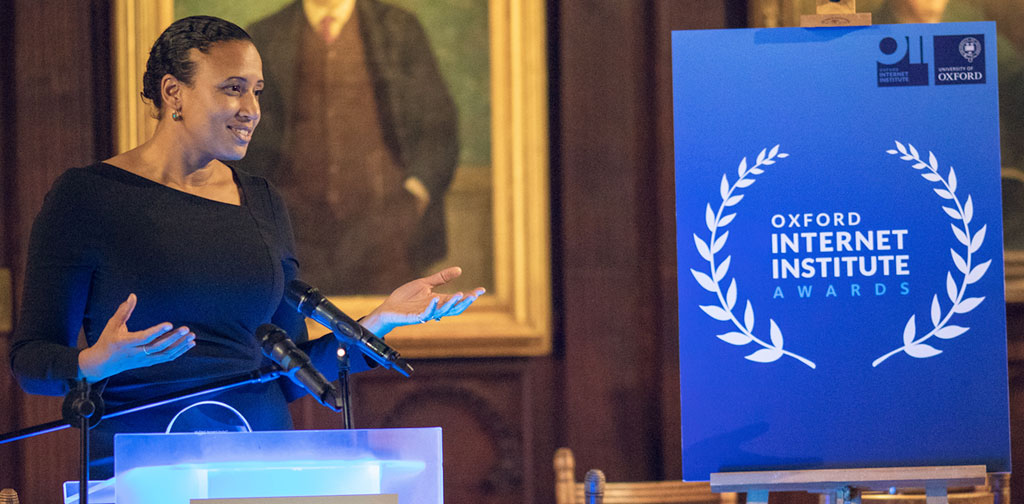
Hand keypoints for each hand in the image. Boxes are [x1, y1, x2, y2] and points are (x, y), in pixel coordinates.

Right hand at [77, 294, 195, 381]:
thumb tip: (132, 296)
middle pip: (158, 347)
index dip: (157, 332)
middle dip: (173, 338)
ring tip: (192, 337)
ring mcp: (143, 360)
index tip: (170, 324)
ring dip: (179, 346)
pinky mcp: (148, 363)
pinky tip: (189, 345)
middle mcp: (136, 353)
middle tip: (187, 330)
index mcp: (126, 343)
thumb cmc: (107, 341)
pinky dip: (178, 352)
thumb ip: (123, 311)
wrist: (102, 364)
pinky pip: (166, 358)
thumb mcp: (112, 325)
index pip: (144, 338)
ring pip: (164, 354)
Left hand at [361, 266, 484, 335]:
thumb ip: (441, 278)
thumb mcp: (425, 284)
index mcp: (438, 300)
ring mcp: (425, 313)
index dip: (469, 295)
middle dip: (465, 302)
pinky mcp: (414, 317)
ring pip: (442, 311)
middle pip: (454, 307)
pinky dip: (431, 307)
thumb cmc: (406, 298)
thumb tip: (459, 270)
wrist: (388, 308)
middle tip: (475, 295)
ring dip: (452, 304)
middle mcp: (434, 308)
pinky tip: (435, 299)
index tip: (481, 290)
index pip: (457, 299)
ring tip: (461, 294)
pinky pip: (425, 314)